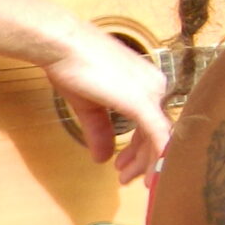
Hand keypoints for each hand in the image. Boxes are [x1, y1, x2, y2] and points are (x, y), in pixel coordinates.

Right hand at [41, 26, 170, 181]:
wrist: (64, 45)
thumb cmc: (74, 67)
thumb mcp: (90, 105)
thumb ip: (100, 131)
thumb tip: (102, 158)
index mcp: (148, 84)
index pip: (154, 123)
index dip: (144, 149)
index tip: (127, 166)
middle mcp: (157, 87)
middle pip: (160, 132)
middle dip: (144, 159)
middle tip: (127, 178)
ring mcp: (152, 93)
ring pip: (161, 137)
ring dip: (146, 163)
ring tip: (127, 178)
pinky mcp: (143, 101)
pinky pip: (158, 135)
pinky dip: (156, 158)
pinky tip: (151, 175)